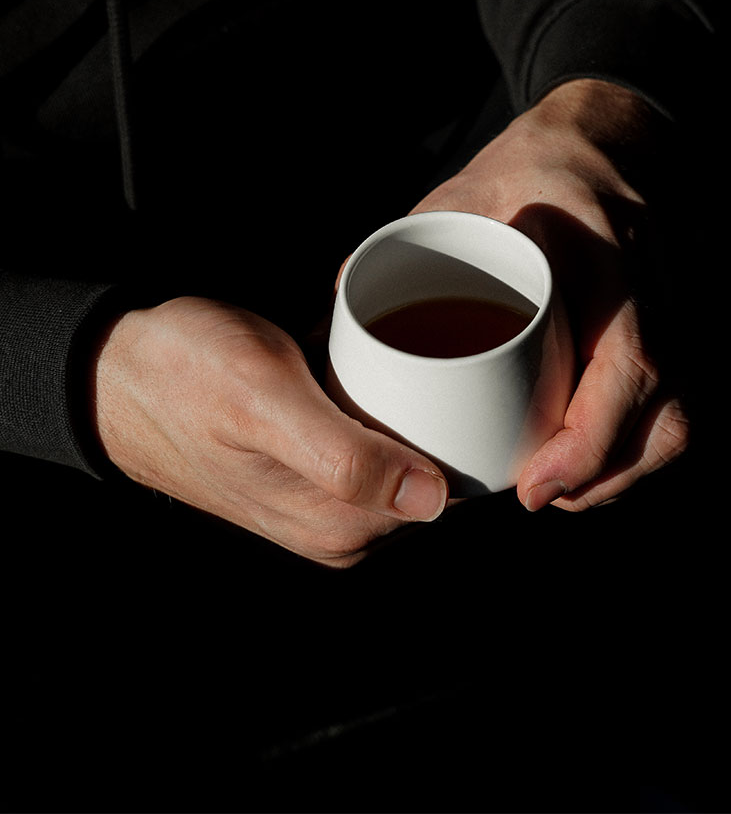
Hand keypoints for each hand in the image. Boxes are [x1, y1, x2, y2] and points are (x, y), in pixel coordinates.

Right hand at [93, 296, 447, 565]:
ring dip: (403, 404)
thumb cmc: (185, 374)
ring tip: (374, 355)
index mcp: (338, 523)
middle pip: (430, 472)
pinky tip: (351, 371)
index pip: (448, 489)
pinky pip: (369, 442)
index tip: (457, 371)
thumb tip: (429, 499)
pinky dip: (373, 405)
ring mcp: (324, 505)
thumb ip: (344, 458)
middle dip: (436, 412)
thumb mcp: (264, 400)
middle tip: (412, 348)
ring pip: (401, 453)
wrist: (122, 374)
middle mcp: (338, 527)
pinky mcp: (309, 477)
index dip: (463, 429)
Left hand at [410, 79, 688, 509]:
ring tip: (560, 486)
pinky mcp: (682, 326)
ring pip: (678, 417)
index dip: (589, 442)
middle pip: (662, 410)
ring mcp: (677, 308)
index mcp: (597, 252)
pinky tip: (594, 457)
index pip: (624, 363)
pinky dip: (639, 445)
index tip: (533, 488)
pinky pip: (679, 403)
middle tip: (536, 495)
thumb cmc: (527, 168)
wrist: (607, 137)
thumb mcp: (457, 197)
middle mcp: (652, 286)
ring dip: (623, 470)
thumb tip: (335, 330)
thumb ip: (398, 256)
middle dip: (604, 475)